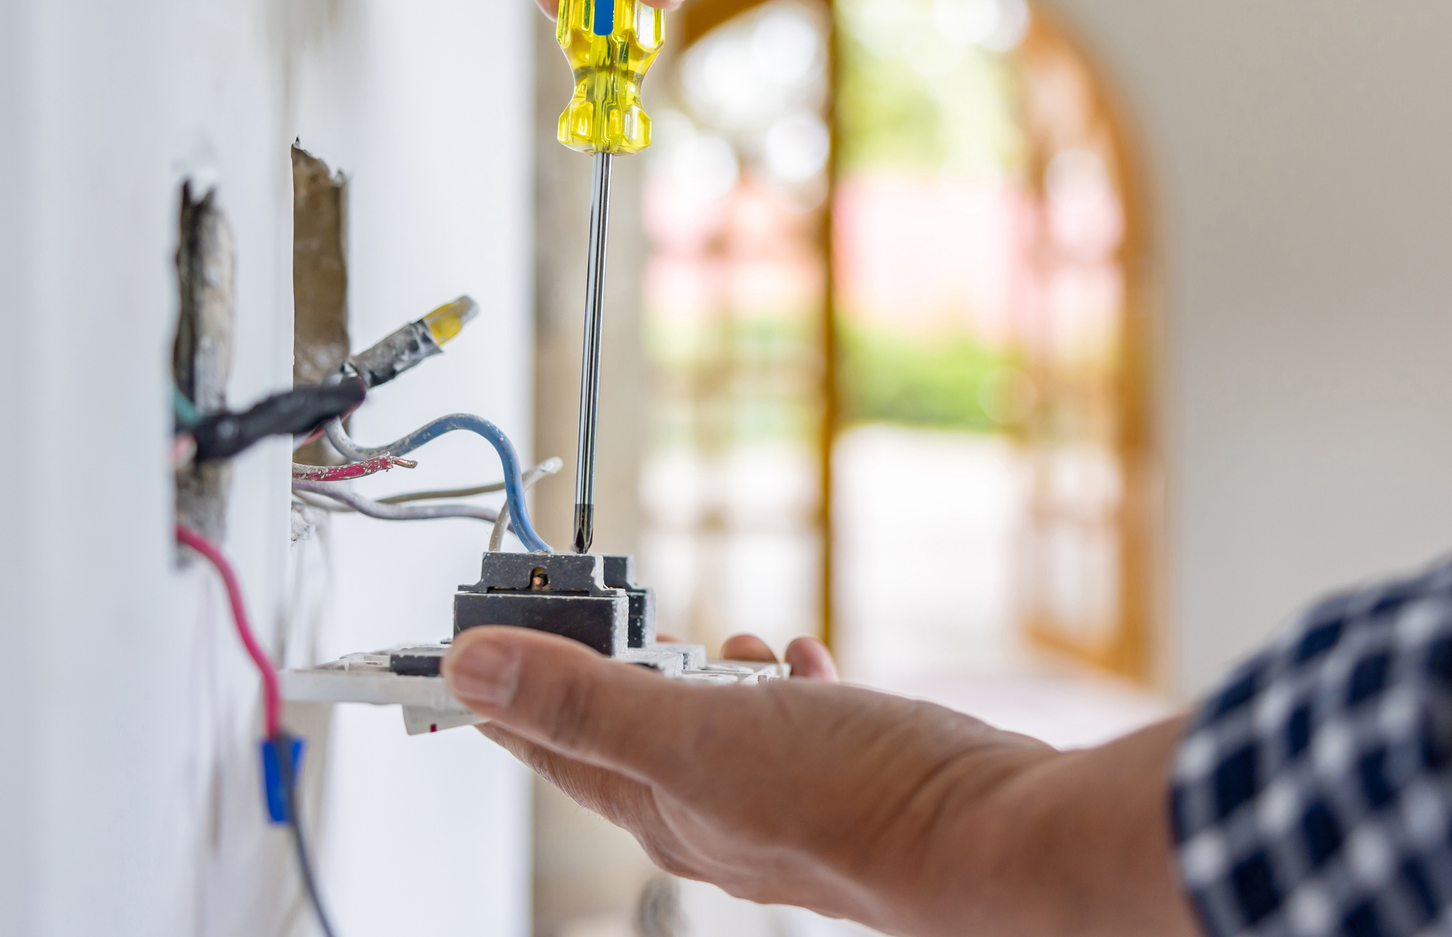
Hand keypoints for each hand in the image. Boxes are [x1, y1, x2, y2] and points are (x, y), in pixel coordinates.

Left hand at [442, 626, 1196, 935]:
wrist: (991, 835)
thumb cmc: (856, 799)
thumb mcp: (697, 733)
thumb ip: (584, 700)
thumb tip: (473, 666)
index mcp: (664, 808)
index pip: (551, 749)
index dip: (502, 699)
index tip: (461, 660)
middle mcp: (716, 812)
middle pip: (629, 734)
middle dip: (607, 672)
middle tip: (583, 617)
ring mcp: (783, 795)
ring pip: (713, 726)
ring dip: (701, 672)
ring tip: (711, 637)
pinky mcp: (844, 774)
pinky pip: (792, 722)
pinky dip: (783, 685)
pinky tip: (803, 664)